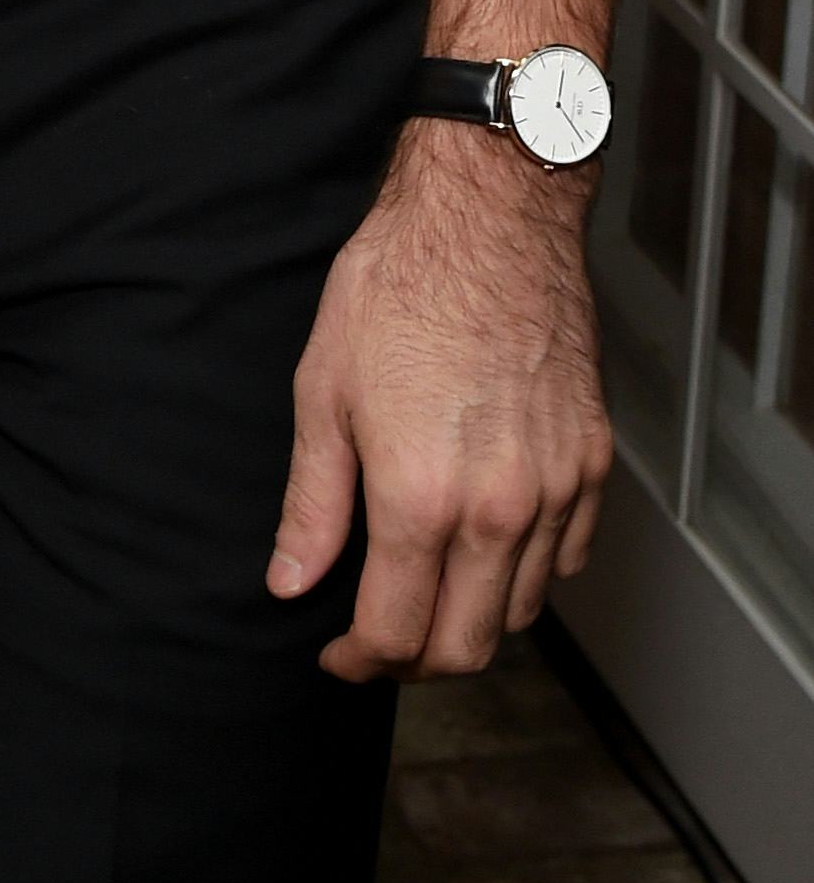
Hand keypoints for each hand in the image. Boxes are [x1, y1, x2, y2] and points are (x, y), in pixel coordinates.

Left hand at [269, 132, 612, 678]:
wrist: (487, 219)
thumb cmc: (398, 288)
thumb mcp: (323, 391)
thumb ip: (312, 503)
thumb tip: (291, 582)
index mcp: (421, 499)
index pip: (396, 634)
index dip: (359, 661)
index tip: (337, 654)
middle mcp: (498, 510)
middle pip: (466, 646)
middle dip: (415, 663)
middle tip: (378, 642)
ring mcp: (555, 489)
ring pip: (522, 610)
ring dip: (472, 622)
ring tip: (428, 595)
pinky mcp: (592, 462)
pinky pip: (568, 558)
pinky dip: (529, 575)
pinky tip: (489, 548)